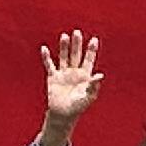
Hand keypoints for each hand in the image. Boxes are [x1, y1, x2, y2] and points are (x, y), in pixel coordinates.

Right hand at [37, 31, 102, 145]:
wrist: (64, 113)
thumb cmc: (78, 106)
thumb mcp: (89, 96)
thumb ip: (94, 85)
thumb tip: (101, 75)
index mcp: (85, 75)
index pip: (89, 59)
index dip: (91, 50)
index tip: (94, 39)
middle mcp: (74, 72)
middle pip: (76, 55)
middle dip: (77, 44)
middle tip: (77, 32)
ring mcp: (63, 73)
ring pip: (64, 57)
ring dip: (64, 47)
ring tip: (64, 36)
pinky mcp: (53, 77)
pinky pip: (49, 65)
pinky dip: (46, 57)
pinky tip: (44, 48)